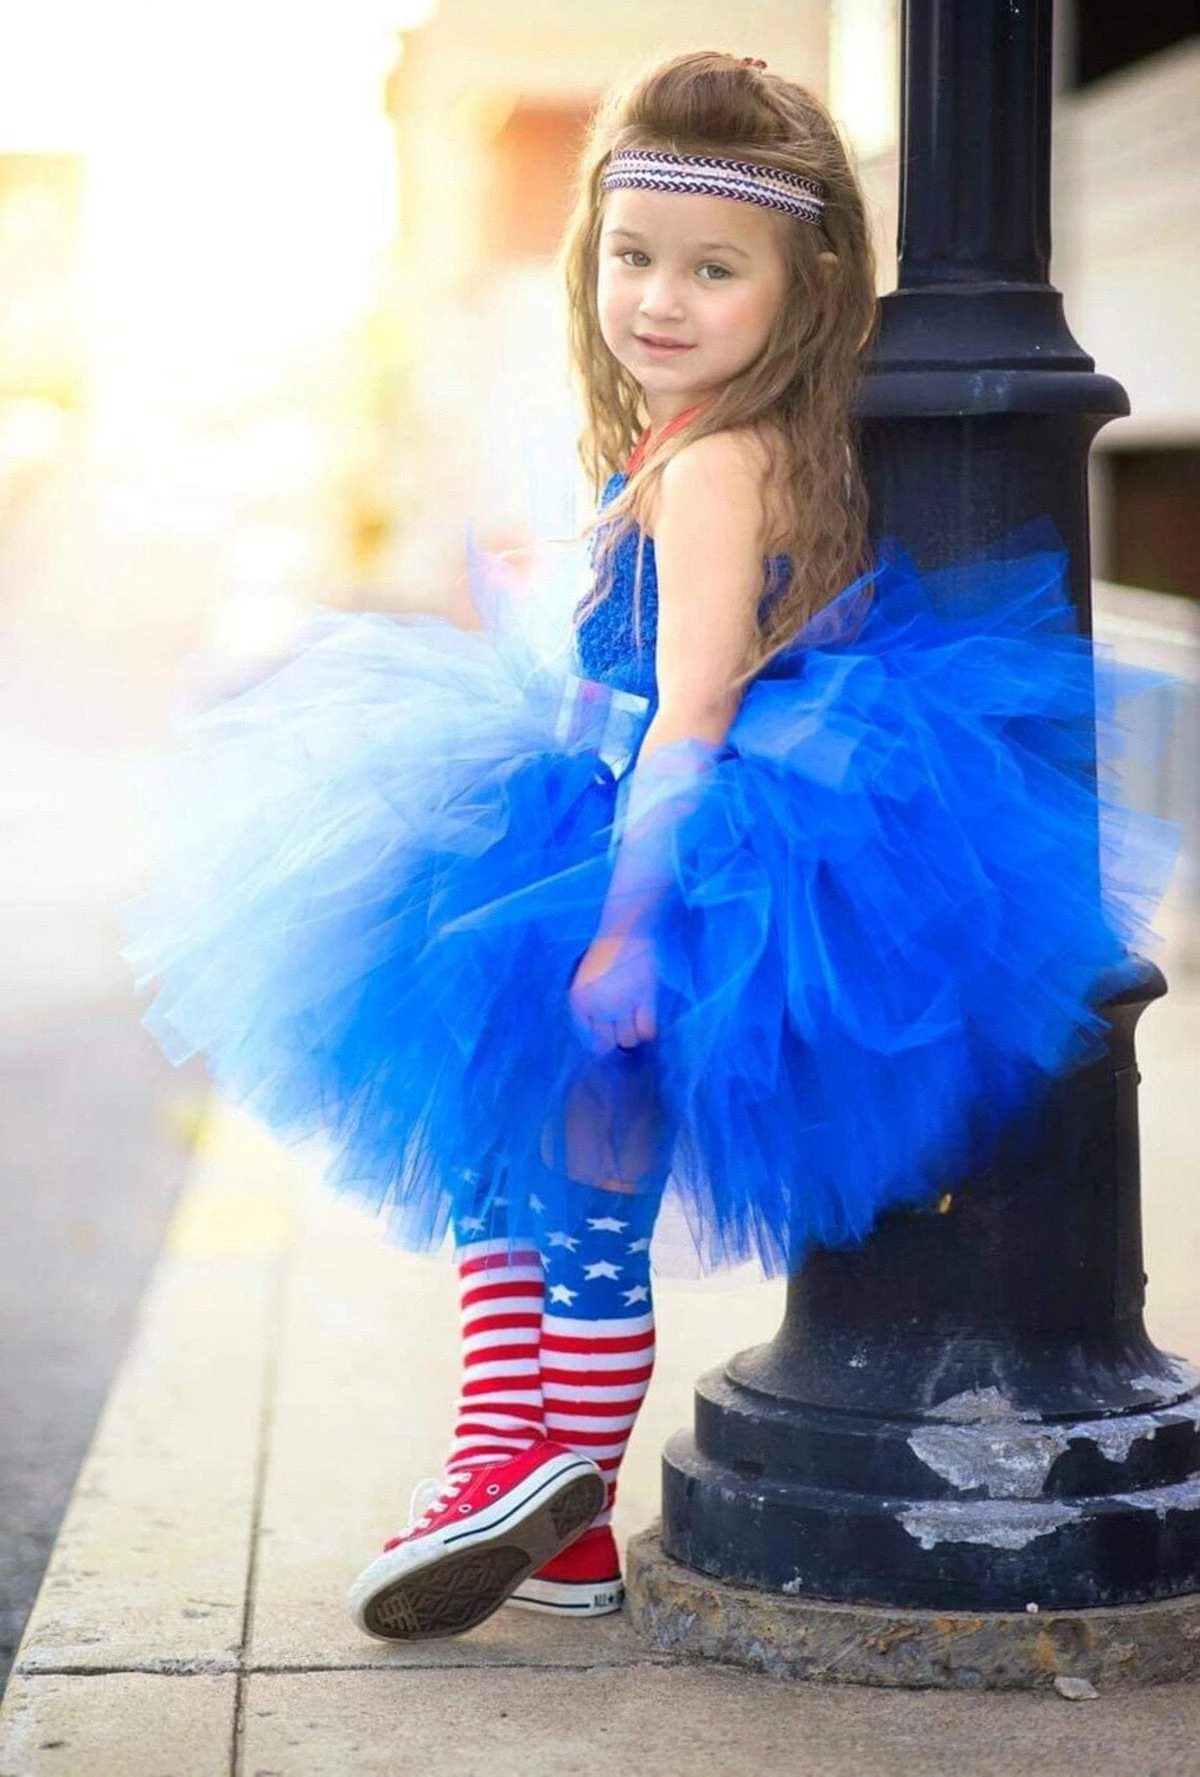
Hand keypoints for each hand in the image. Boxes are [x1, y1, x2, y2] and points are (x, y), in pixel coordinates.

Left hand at [568, 935, 657, 1055]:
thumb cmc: (605, 955)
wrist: (626, 931)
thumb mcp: (585, 982)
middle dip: (615, 1039)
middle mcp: (597, 1006)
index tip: (607, 1034)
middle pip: (607, 1044)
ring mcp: (620, 1004)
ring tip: (636, 1022)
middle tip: (622, 1027)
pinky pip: (646, 1030)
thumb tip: (599, 1035)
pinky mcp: (643, 999)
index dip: (598, 1039)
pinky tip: (647, 1021)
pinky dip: (648, 1031)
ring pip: (628, 1040)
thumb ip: (587, 1007)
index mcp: (579, 1001)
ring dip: (632, 1034)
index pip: (587, 1037)